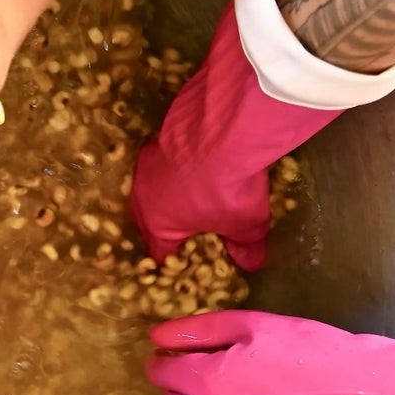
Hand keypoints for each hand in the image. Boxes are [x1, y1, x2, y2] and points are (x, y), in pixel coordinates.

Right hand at [127, 2, 326, 271]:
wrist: (221, 131)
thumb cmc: (228, 190)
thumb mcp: (247, 225)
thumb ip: (246, 247)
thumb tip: (251, 263)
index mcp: (158, 225)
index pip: (160, 252)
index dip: (175, 259)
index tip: (189, 257)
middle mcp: (142, 197)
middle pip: (148, 220)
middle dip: (166, 226)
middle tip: (187, 227)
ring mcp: (146, 166)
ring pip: (151, 188)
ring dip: (167, 192)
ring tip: (189, 191)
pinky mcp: (155, 139)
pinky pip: (162, 161)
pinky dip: (175, 165)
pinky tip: (194, 160)